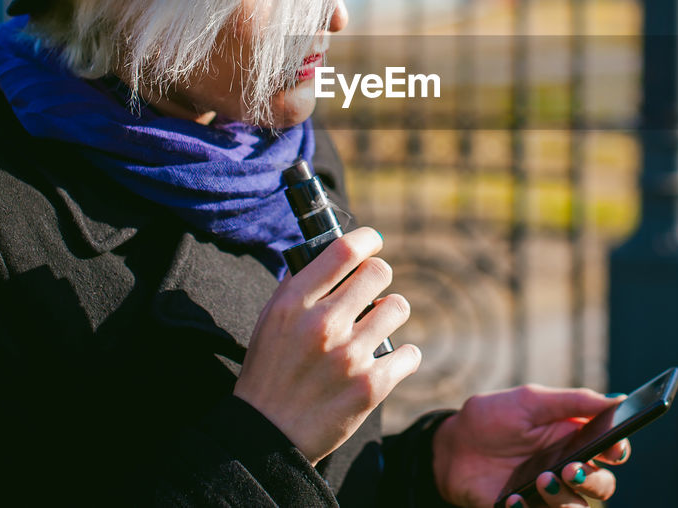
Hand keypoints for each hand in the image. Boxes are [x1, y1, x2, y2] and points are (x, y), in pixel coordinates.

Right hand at [232, 227, 420, 461]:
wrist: (267, 438)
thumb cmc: (269, 373)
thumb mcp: (270, 321)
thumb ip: (298, 286)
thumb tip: (330, 253)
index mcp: (294, 304)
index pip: (343, 251)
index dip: (366, 239)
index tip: (372, 242)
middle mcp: (323, 325)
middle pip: (379, 272)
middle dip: (378, 279)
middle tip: (370, 295)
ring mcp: (350, 356)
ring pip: (398, 308)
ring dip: (389, 317)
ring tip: (374, 331)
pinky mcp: (371, 386)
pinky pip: (410, 353)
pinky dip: (402, 357)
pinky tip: (386, 362)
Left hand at [432, 385, 632, 507]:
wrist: (451, 448)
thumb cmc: (493, 418)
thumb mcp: (529, 401)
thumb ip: (572, 401)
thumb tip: (617, 400)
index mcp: (574, 437)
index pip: (613, 449)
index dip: (618, 450)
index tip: (612, 449)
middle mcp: (567, 468)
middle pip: (602, 484)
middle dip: (593, 480)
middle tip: (569, 468)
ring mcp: (548, 493)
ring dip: (565, 499)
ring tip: (541, 481)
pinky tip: (513, 499)